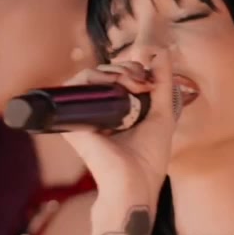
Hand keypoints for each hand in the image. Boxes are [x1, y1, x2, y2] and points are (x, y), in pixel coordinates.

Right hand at [58, 51, 177, 204]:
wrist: (135, 183)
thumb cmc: (149, 158)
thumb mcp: (162, 114)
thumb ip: (162, 83)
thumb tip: (161, 51)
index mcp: (114, 112)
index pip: (115, 78)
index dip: (131, 69)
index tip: (148, 80)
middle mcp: (96, 112)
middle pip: (102, 73)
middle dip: (125, 67)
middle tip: (141, 81)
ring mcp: (82, 115)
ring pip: (88, 76)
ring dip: (113, 71)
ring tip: (131, 83)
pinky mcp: (71, 119)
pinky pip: (75, 85)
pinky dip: (95, 77)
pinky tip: (115, 85)